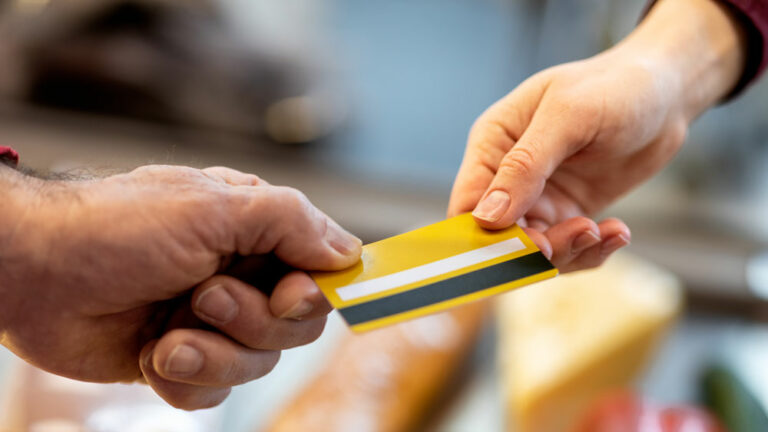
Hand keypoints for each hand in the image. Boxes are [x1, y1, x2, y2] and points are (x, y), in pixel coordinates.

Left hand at [0, 164, 361, 408]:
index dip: (314, 292)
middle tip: (204, 298)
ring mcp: (212, 321)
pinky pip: (214, 394)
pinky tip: (152, 354)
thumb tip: (349, 253)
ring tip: (168, 334)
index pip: (321, 269)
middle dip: (252, 322)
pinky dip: (184, 379)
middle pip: (296, 326)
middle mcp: (242, 276)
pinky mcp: (182, 360)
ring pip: (257, 364)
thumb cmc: (118, 227)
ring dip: (213, 354)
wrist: (34, 274)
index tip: (289, 296)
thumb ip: (291, 222)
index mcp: (256, 231)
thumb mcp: (212, 208)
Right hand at [449, 0, 745, 271]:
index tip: (523, 246)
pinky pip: (569, 249)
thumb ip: (524, 166)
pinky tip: (617, 232)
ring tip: (604, 231)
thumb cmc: (615, 87)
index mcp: (493, 143)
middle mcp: (508, 175)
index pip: (467, 204)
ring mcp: (539, 197)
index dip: (485, 235)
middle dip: (535, 247)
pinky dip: (592, 251)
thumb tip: (487, 218)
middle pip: (499, 236)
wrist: (667, 91)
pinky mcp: (570, 212)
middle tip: (579, 234)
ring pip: (534, 250)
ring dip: (569, 250)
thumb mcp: (568, 116)